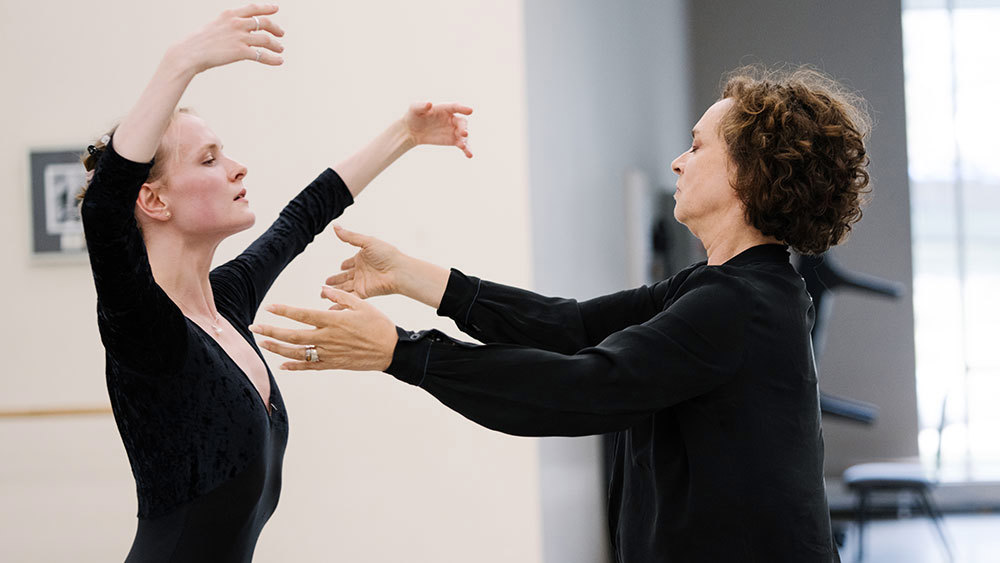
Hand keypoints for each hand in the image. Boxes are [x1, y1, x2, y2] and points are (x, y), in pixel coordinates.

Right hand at [167, 4, 285, 74]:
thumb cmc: (199, 42)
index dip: (266, 8)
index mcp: (229, 14)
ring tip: (280, 49)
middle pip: (264, 22)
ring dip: (276, 45)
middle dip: (275, 27)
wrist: (190, 52)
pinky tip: (279, 61)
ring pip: (266, 39)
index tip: (275, 8)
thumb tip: (238, 31)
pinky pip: (262, 55)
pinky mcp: (241, 52)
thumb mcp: (215, 26)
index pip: (253, 8)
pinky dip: (273, 59)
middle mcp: (237, 23)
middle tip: (281, 33)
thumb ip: (228, 25)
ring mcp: (239, 37)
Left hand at [251, 287, 397, 370]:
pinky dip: (294, 366)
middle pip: (292, 336)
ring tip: (262, 344)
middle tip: (254, 328)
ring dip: (277, 349)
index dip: (283, 311)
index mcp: (333, 320)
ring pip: (297, 353)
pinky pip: (310, 367)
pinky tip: (282, 365)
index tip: (269, 307)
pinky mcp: (333, 364)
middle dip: (270, 332)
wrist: (392, 351)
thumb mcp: (362, 305)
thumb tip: (322, 290)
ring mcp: (329, 353)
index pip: (302, 315)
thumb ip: (340, 297)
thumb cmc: (378, 325)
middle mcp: (327, 338)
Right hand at [326, 226, 403, 298]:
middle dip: (335, 281)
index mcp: (362, 258)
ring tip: (323, 294)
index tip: (340, 267)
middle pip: (344, 277)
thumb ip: (350, 236)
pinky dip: (339, 303)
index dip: (344, 265)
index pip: (349, 263)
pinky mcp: (363, 292)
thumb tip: (335, 226)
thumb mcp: (367, 242)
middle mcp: (361, 271)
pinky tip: (330, 307)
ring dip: (334, 291)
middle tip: (325, 284)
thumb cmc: (387, 254)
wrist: (398, 271)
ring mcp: (362, 282)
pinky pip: (349, 298)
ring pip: (344, 288)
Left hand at [403, 102, 473, 157]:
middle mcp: (452, 118)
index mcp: (445, 108)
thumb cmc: (414, 116)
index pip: (456, 107)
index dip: (463, 108)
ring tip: (463, 147)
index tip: (470, 111)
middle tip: (463, 133)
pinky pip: (462, 145)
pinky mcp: (453, 141)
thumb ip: (422, 106)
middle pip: (462, 122)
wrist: (412, 130)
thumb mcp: (415, 109)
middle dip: (464, 128)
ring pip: (463, 135)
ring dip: (465, 140)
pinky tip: (469, 155)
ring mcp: (454, 130)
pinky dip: (466, 150)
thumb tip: (429, 104)